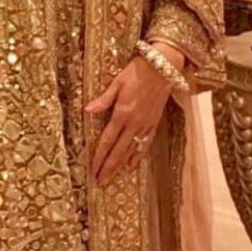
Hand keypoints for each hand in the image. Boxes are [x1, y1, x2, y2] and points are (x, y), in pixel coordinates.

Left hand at [84, 41, 185, 187]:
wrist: (162, 68)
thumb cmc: (137, 72)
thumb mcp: (117, 82)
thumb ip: (104, 99)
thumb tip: (88, 110)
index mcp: (122, 113)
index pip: (107, 140)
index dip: (99, 156)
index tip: (93, 170)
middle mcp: (134, 123)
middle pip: (119, 151)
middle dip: (109, 168)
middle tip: (100, 182)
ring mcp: (145, 125)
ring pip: (131, 150)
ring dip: (121, 166)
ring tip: (112, 178)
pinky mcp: (154, 123)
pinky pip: (145, 144)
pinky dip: (138, 156)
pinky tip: (132, 164)